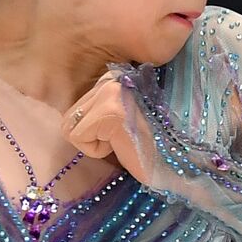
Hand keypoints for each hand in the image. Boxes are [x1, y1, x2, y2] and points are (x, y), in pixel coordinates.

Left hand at [60, 70, 157, 186]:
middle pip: (69, 117)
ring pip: (70, 127)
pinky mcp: (109, 112)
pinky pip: (78, 138)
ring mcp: (111, 93)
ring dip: (94, 143)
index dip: (94, 131)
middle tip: (121, 139)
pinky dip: (97, 151)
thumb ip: (96, 110)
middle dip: (91, 136)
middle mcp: (112, 79)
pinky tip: (122, 145)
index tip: (121, 133)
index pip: (76, 109)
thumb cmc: (144, 147)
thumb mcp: (116, 119)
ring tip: (122, 141)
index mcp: (114, 76)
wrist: (172, 165)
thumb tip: (69, 120)